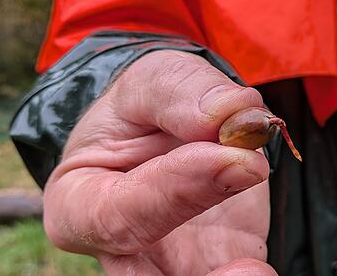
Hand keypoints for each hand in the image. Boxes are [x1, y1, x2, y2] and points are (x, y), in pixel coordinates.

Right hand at [42, 50, 275, 275]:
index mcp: (79, 203)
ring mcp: (165, 263)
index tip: (234, 157)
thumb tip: (232, 115)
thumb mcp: (153, 80)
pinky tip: (258, 268)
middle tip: (244, 252)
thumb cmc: (145, 104)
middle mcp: (118, 247)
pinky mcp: (212, 263)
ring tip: (251, 269)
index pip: (116, 216)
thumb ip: (181, 93)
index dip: (176, 188)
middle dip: (190, 273)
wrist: (170, 124)